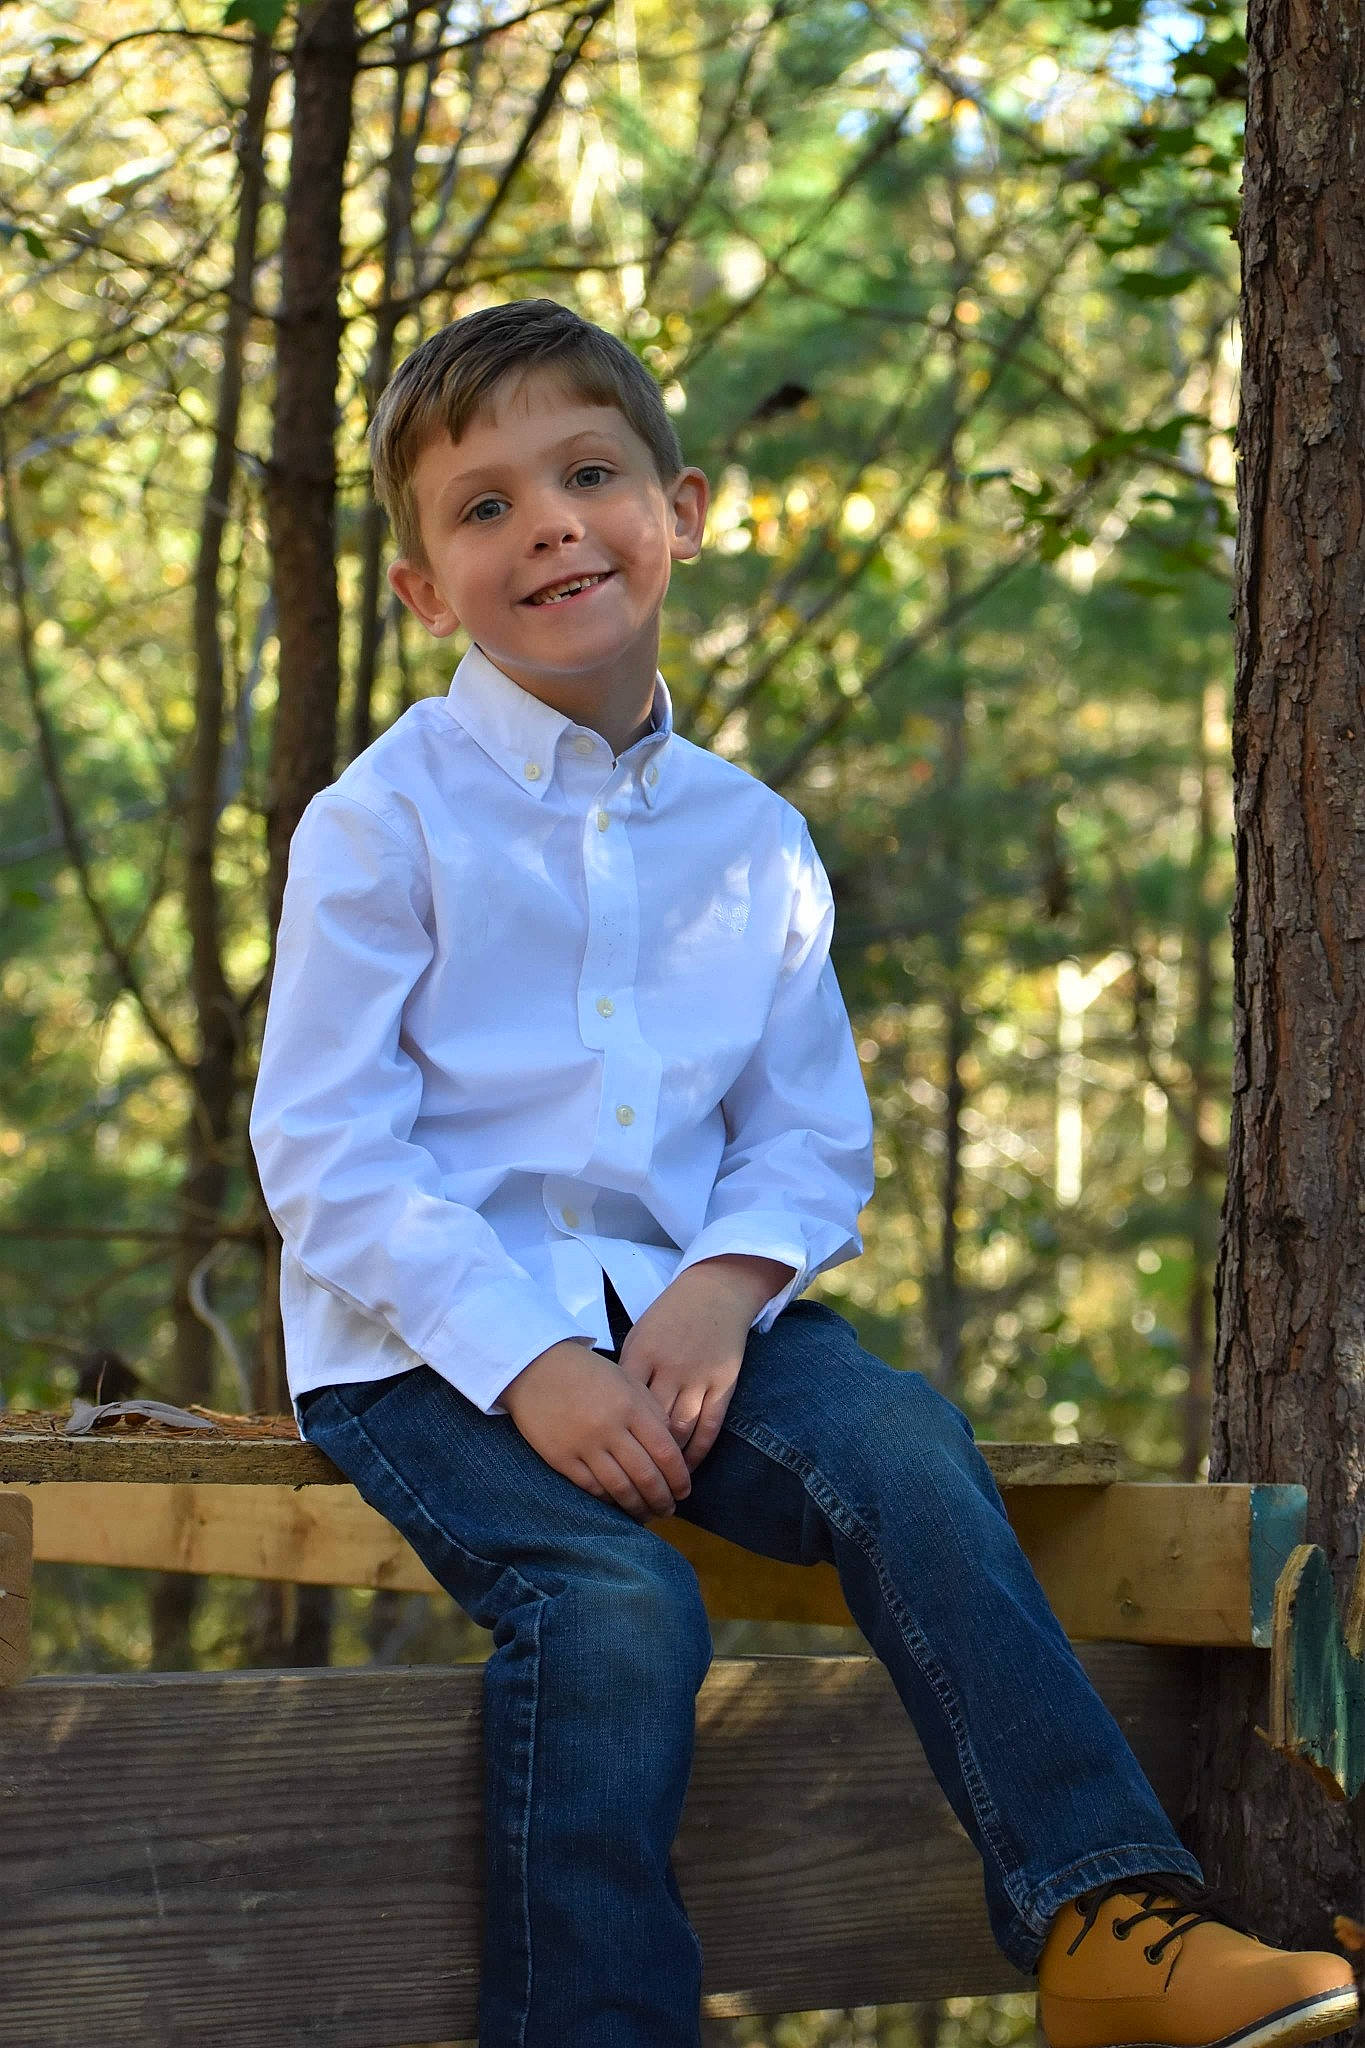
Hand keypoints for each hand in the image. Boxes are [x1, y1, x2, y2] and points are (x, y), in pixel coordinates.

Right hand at [500, 1338, 691, 1520]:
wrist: (535, 1367)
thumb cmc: (587, 1372)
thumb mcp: (626, 1380)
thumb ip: (651, 1410)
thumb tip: (672, 1444)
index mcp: (631, 1407)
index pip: (665, 1452)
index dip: (678, 1477)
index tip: (684, 1490)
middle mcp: (610, 1429)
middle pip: (645, 1476)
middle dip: (662, 1498)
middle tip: (669, 1509)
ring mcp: (584, 1446)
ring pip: (620, 1488)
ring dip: (638, 1507)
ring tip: (647, 1514)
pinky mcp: (561, 1458)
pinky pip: (592, 1488)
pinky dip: (609, 1500)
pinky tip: (618, 1505)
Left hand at [618, 1256, 793, 1471]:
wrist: (716, 1291)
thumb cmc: (670, 1316)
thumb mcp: (640, 1335)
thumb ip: (628, 1372)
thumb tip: (611, 1414)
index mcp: (641, 1355)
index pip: (622, 1406)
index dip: (615, 1437)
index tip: (607, 1462)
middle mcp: (669, 1369)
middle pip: (649, 1425)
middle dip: (641, 1458)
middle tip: (633, 1485)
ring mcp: (698, 1377)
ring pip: (680, 1431)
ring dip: (670, 1463)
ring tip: (660, 1485)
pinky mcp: (723, 1383)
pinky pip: (710, 1426)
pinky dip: (699, 1451)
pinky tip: (688, 1467)